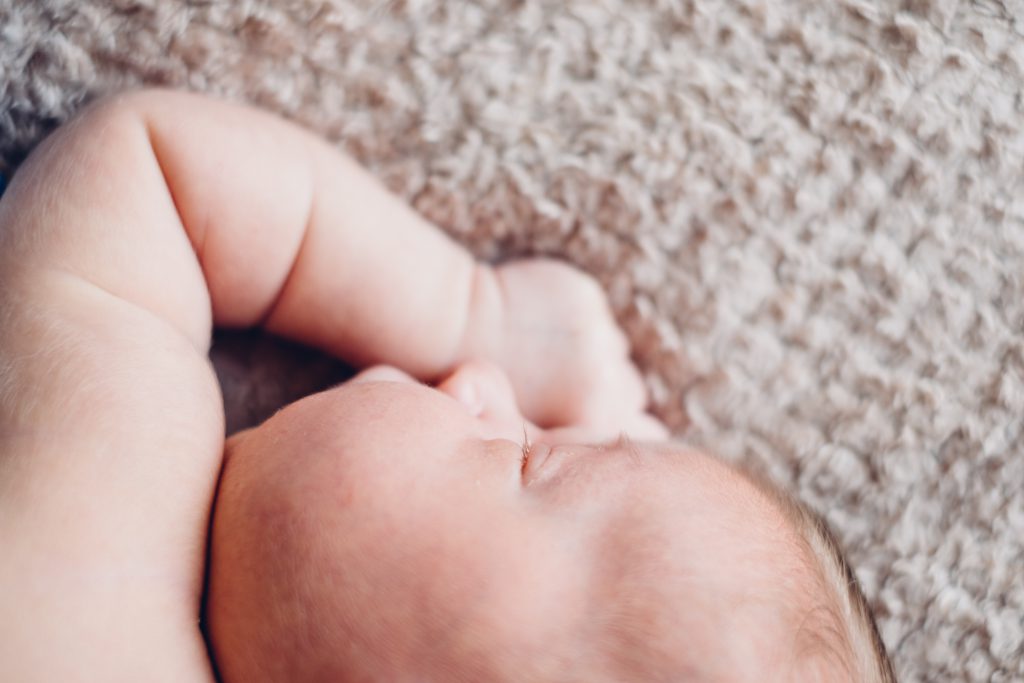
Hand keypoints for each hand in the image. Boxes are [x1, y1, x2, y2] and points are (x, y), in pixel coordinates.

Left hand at [481, 259, 666, 438]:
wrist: (456, 333)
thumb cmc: (484, 393)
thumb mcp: (535, 433)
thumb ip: (580, 436)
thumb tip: (632, 442)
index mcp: (595, 418)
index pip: (648, 435)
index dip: (636, 433)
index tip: (619, 430)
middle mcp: (604, 380)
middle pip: (634, 392)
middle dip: (613, 393)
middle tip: (577, 393)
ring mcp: (597, 338)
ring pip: (615, 354)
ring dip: (596, 358)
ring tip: (554, 363)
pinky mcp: (586, 301)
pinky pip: (597, 319)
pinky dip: (579, 325)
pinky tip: (545, 333)